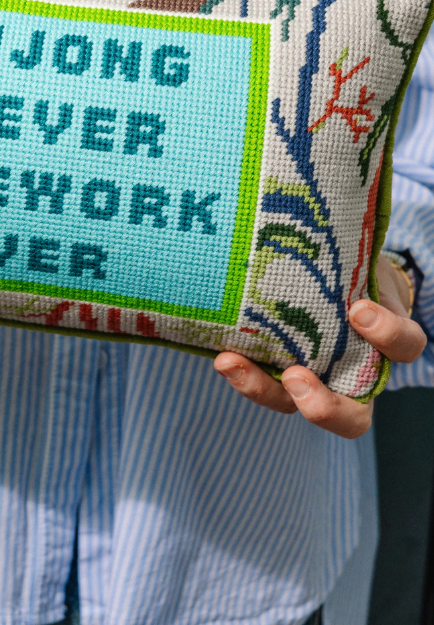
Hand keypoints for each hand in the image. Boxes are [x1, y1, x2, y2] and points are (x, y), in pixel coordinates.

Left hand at [214, 256, 425, 438]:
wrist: (331, 278)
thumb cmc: (350, 272)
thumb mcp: (360, 264)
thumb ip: (356, 255)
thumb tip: (342, 205)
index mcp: (386, 343)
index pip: (404, 346)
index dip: (387, 334)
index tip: (358, 309)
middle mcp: (353, 374)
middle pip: (353, 418)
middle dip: (324, 406)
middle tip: (297, 376)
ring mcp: (314, 380)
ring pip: (294, 406)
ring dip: (261, 389)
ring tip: (230, 362)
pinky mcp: (278, 374)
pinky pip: (262, 384)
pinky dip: (241, 373)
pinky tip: (220, 354)